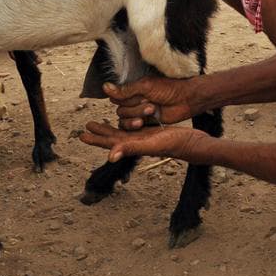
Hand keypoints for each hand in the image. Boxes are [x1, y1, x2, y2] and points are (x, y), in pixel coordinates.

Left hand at [79, 121, 204, 163]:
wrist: (193, 143)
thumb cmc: (174, 144)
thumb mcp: (150, 144)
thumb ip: (131, 148)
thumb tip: (110, 156)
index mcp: (134, 146)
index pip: (111, 142)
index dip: (96, 139)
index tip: (82, 135)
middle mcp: (137, 142)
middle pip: (114, 137)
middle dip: (100, 133)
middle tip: (85, 127)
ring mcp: (145, 137)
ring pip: (123, 132)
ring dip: (110, 129)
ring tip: (99, 123)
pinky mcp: (153, 132)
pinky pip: (135, 127)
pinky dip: (127, 123)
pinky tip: (125, 120)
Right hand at [102, 77, 198, 129]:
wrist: (186, 98)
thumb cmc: (168, 88)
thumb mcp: (146, 87)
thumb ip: (125, 90)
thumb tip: (104, 87)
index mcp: (132, 90)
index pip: (116, 98)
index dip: (126, 99)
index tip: (141, 95)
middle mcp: (133, 102)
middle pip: (120, 111)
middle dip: (135, 108)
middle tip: (151, 103)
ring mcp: (139, 113)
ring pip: (124, 120)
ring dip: (136, 116)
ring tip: (152, 110)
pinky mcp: (145, 123)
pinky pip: (131, 128)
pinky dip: (136, 125)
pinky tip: (145, 121)